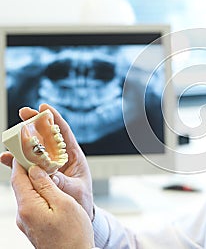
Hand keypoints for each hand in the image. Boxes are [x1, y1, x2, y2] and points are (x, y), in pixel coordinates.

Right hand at [1, 103, 93, 219]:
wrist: (77, 213)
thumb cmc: (81, 200)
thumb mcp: (75, 190)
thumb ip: (62, 182)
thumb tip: (46, 174)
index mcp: (73, 156)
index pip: (64, 133)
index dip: (55, 119)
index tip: (44, 107)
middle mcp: (60, 157)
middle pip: (47, 136)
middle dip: (35, 123)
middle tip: (24, 113)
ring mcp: (49, 165)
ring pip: (34, 148)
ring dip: (23, 140)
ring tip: (12, 134)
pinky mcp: (39, 174)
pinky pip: (26, 165)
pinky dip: (16, 161)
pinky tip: (6, 157)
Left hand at [11, 160, 93, 248]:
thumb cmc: (73, 234)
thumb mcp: (64, 204)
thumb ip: (48, 186)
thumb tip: (36, 171)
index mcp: (28, 207)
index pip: (18, 177)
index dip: (22, 160)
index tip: (28, 146)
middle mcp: (23, 214)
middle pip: (21, 184)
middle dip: (28, 168)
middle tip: (39, 153)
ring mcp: (27, 221)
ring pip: (27, 193)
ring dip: (35, 180)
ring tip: (48, 168)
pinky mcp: (33, 225)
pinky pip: (33, 203)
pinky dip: (39, 192)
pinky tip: (50, 188)